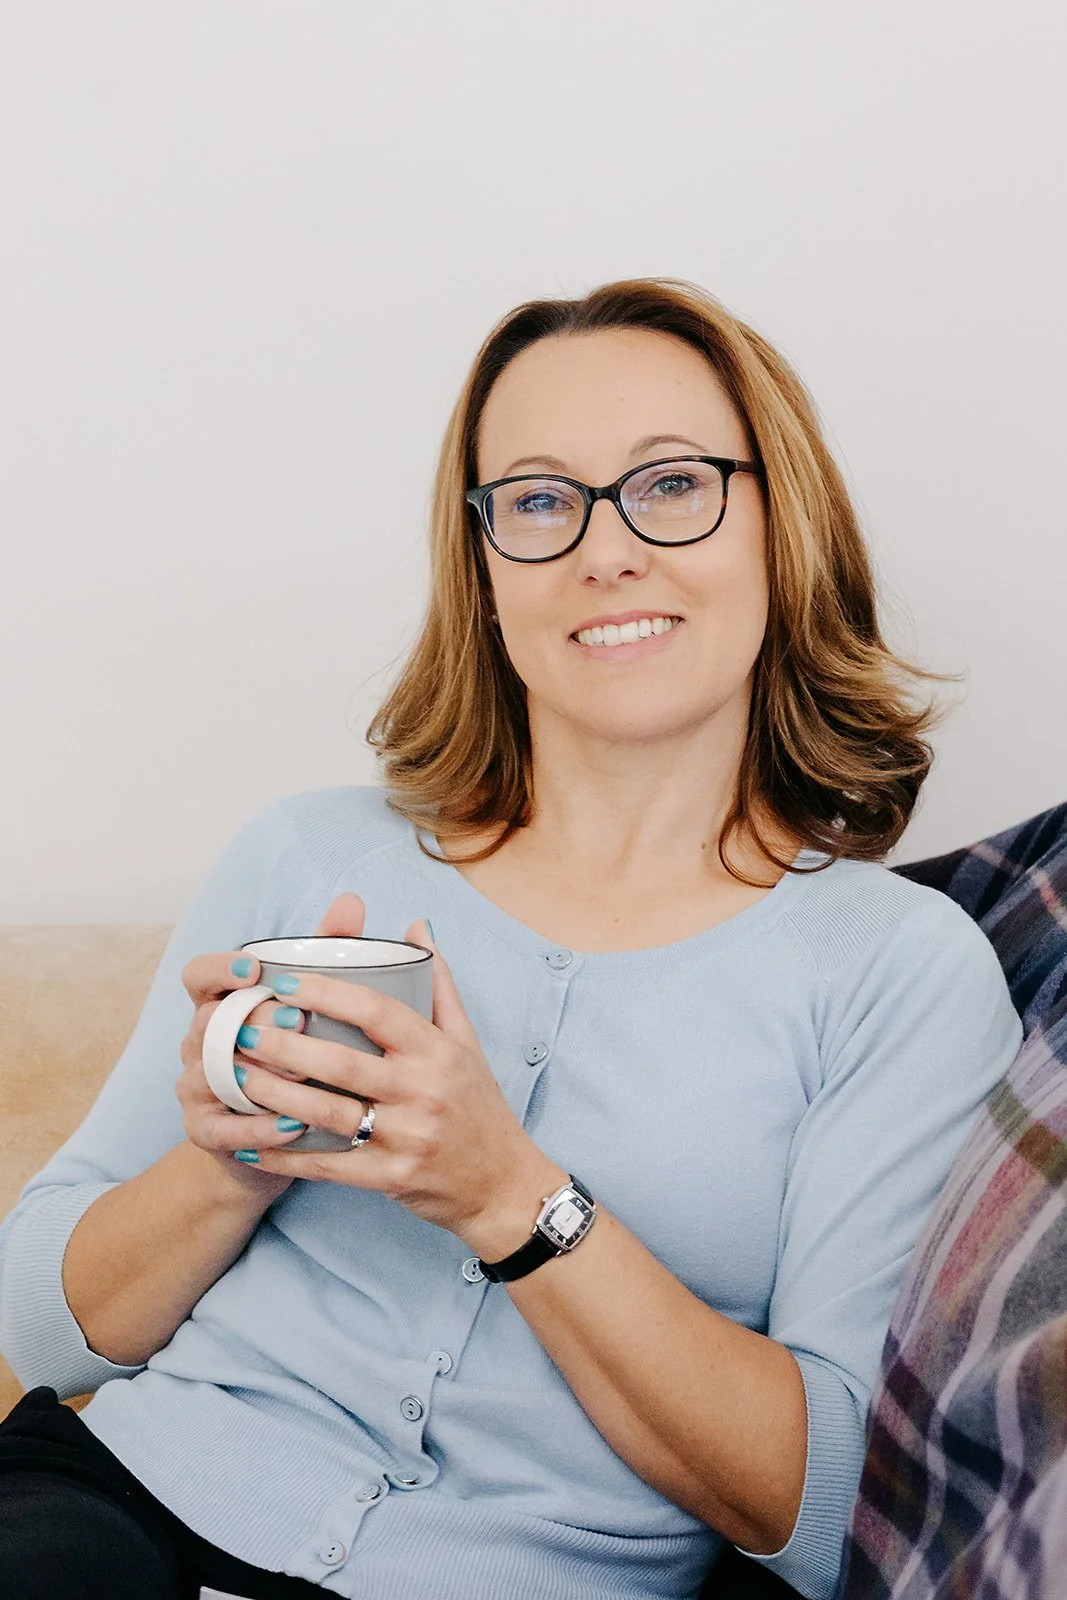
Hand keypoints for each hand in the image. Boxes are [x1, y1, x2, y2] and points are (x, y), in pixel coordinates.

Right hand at [176, 893, 366, 1201]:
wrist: (276, 1140)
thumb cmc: (298, 1060)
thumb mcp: (309, 1005)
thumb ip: (326, 954)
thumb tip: (352, 901)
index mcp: (220, 1006)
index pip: (198, 975)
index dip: (220, 969)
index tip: (256, 968)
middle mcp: (199, 1043)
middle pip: (207, 1023)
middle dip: (249, 1021)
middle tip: (294, 1021)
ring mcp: (196, 1088)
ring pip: (211, 1075)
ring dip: (255, 1075)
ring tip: (300, 1075)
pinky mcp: (203, 1132)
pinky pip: (223, 1128)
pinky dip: (258, 1127)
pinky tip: (293, 1125)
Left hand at [223, 919, 565, 1256]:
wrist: (502, 1183)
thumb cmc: (478, 1104)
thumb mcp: (465, 1041)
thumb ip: (437, 984)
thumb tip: (416, 926)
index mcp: (436, 1052)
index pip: (378, 1011)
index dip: (328, 993)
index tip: (285, 982)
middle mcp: (422, 1091)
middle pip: (342, 1062)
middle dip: (286, 1045)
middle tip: (244, 1030)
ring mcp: (407, 1137)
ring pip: (328, 1113)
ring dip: (276, 1096)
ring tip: (236, 1078)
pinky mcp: (391, 1177)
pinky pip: (329, 1166)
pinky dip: (286, 1156)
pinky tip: (250, 1144)